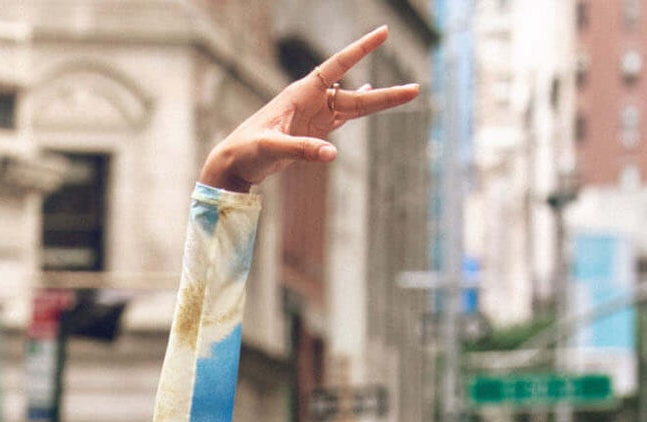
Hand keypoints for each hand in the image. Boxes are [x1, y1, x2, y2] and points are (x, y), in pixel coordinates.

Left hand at [200, 26, 420, 191]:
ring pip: (352, 106)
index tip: (383, 32)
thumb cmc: (246, 151)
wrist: (232, 164)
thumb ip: (301, 149)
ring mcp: (312, 116)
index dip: (361, 50)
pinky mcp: (311, 132)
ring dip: (377, 101)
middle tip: (415, 89)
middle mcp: (310, 101)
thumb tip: (332, 155)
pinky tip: (369, 93)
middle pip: (354, 94)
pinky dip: (356, 109)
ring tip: (406, 94)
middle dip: (385, 94)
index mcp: (301, 93)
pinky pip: (340, 118)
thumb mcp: (272, 149)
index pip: (337, 66)